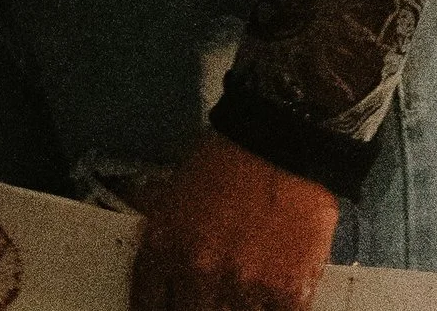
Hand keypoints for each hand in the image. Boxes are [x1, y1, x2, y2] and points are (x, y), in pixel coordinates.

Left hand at [127, 129, 338, 310]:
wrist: (278, 141)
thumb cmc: (226, 159)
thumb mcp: (173, 191)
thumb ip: (163, 234)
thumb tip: (158, 265)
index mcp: (166, 246)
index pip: (148, 302)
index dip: (155, 309)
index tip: (163, 307)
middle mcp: (201, 273)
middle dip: (193, 306)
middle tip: (203, 295)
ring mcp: (245, 288)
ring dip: (234, 305)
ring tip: (239, 286)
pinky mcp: (288, 294)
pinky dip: (269, 309)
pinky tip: (267, 298)